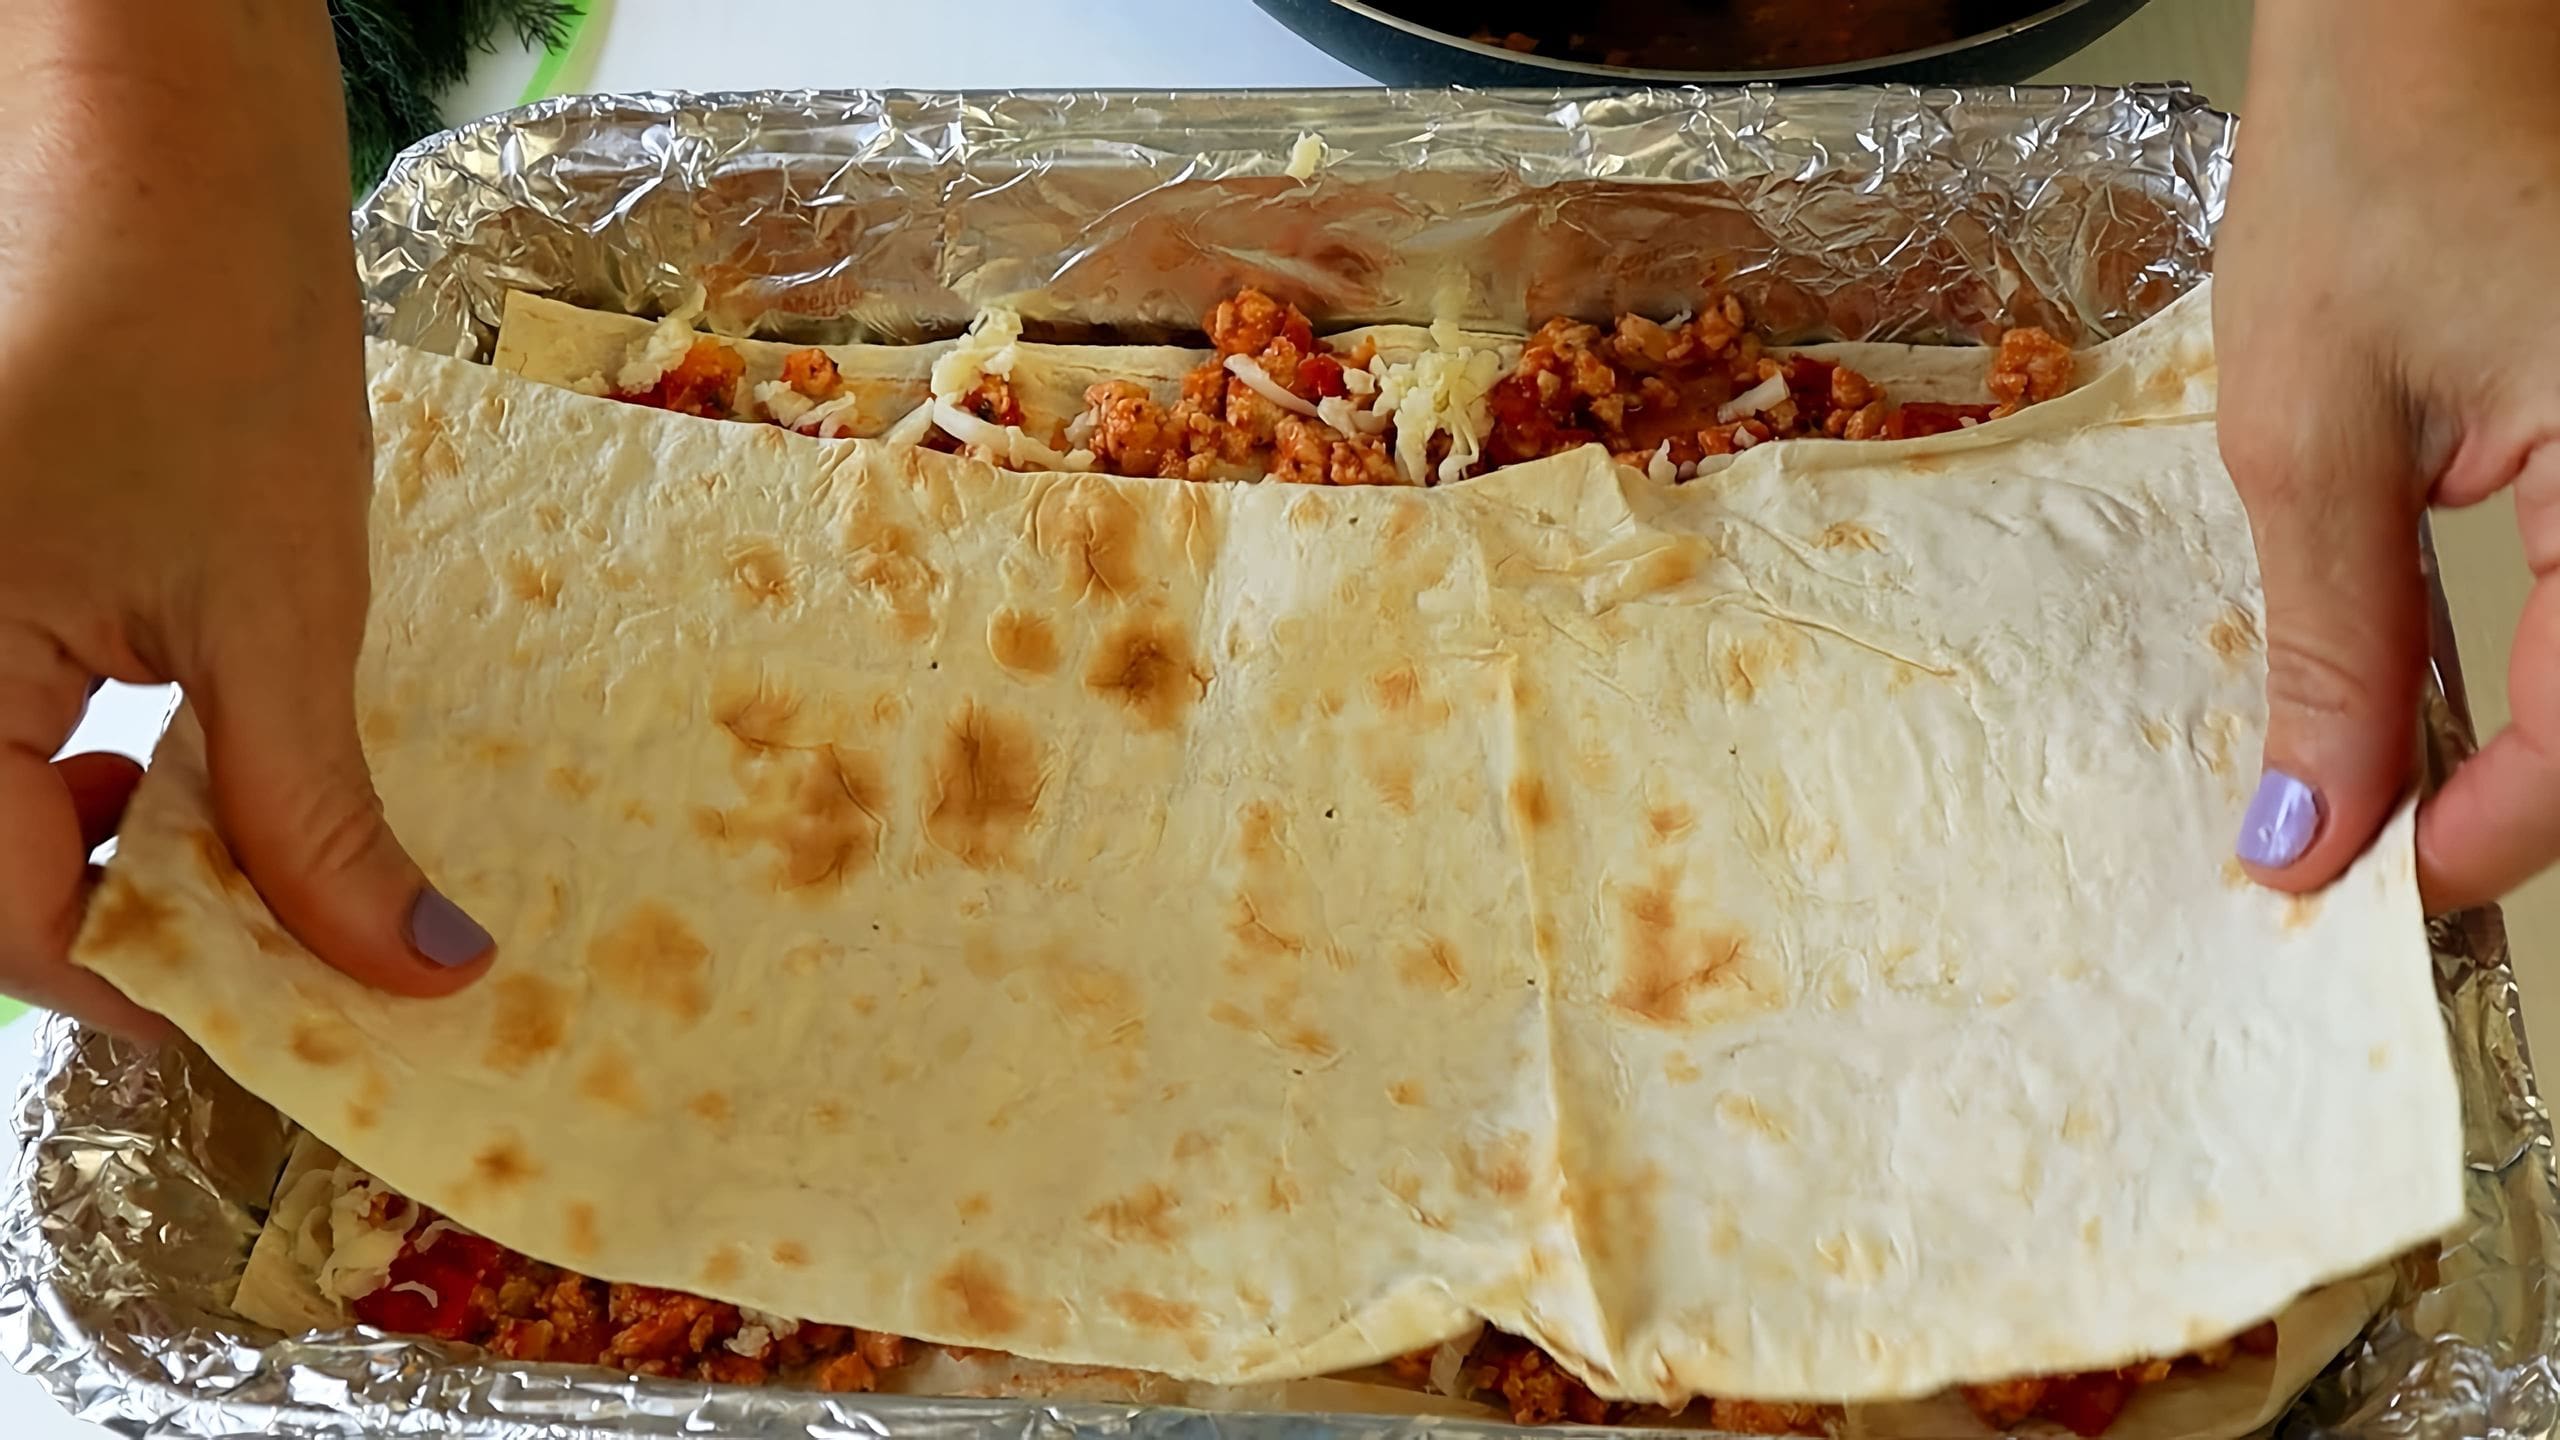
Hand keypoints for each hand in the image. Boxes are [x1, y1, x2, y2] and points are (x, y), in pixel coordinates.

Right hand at [0, 0, 492, 1038]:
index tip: (289, 1016)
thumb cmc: (209, 349)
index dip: (150, 990)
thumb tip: (412, 972)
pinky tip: (181, 761)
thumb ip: (318, 818)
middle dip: (130, 925)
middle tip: (280, 936)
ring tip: (237, 840)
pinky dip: (88, 779)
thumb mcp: (280, 616)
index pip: (4, 921)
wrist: (166, 165)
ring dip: (111, 856)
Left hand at [2217, 0, 2559, 910]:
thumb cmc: (2380, 164)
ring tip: (2416, 786)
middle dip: (2525, 800)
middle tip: (2385, 850)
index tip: (2369, 887)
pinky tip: (2474, 689)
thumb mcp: (2317, 432)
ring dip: (2546, 740)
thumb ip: (2336, 643)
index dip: (2490, 836)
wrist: (2431, 15)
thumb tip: (2311, 827)